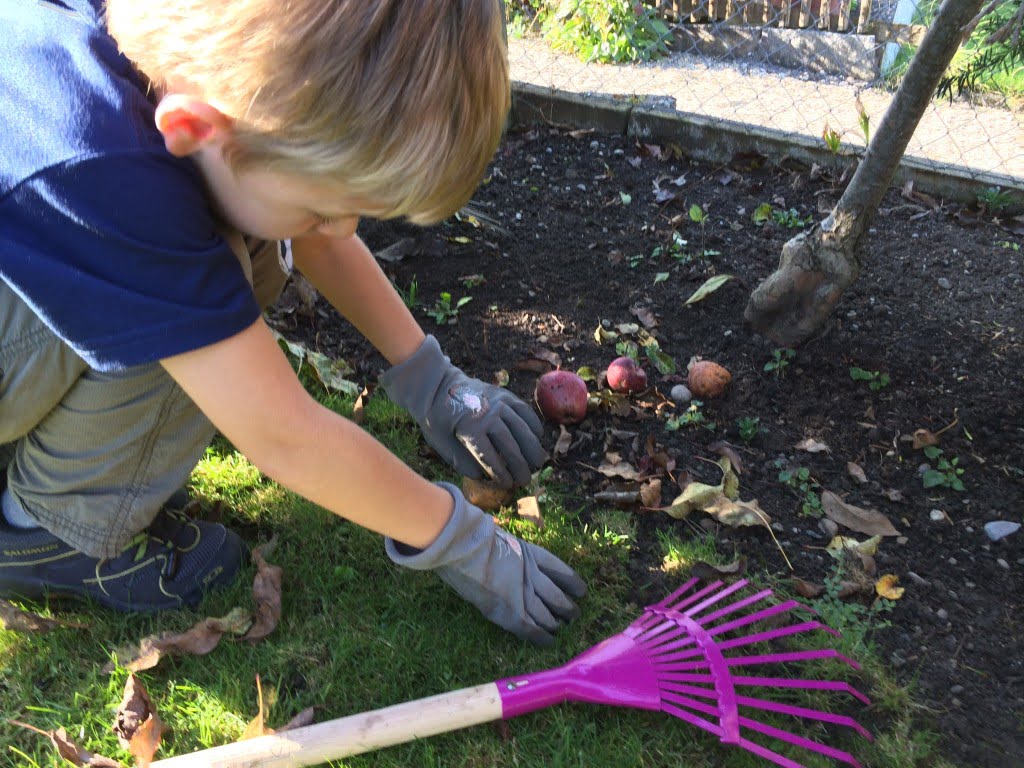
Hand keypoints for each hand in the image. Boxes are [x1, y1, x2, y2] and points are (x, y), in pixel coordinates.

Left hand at [379, 335, 545, 487]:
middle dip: (520, 466)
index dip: (501, 474)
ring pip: (522, 429)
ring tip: (538, 463)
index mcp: (470, 429)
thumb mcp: (439, 442)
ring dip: (532, 448)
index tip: (508, 484)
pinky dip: (533, 424)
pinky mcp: (504, 395)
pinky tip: (538, 436)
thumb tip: (480, 476)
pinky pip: (524, 410)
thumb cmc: (437, 417)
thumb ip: (459, 460)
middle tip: (525, 480)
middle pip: (510, 445)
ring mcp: (498, 403)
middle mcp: (488, 416)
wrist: (437, 385)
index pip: (491, 458)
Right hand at [385, 482, 585, 645]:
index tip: (582, 590)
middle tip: (574, 614)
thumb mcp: (495, 536)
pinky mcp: (512, 612)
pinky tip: (550, 641)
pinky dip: (542, 637)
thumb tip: (501, 550)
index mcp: (529, 553)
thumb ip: (504, 548)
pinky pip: (532, 628)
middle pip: (557, 594)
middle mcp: (532, 574)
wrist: (465, 547)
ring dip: (556, 622)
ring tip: (562, 627)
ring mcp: (523, 593)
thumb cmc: (472, 537)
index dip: (571, 581)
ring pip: (548, 613)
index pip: (558, 569)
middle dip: (567, 606)